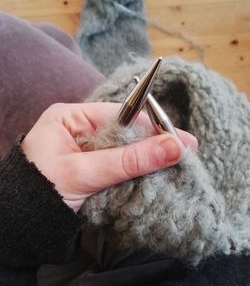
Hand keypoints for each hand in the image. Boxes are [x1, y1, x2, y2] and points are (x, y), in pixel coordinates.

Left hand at [21, 103, 197, 211]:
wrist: (22, 223)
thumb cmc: (40, 192)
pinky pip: (121, 163)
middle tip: (186, 151)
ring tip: (178, 163)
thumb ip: (128, 160)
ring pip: (127, 149)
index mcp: (72, 117)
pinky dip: (137, 170)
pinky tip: (157, 173)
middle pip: (127, 131)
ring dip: (148, 158)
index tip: (179, 138)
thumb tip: (173, 147)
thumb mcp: (85, 173)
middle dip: (154, 143)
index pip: (122, 114)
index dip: (151, 126)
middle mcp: (82, 128)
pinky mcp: (94, 165)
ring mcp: (89, 147)